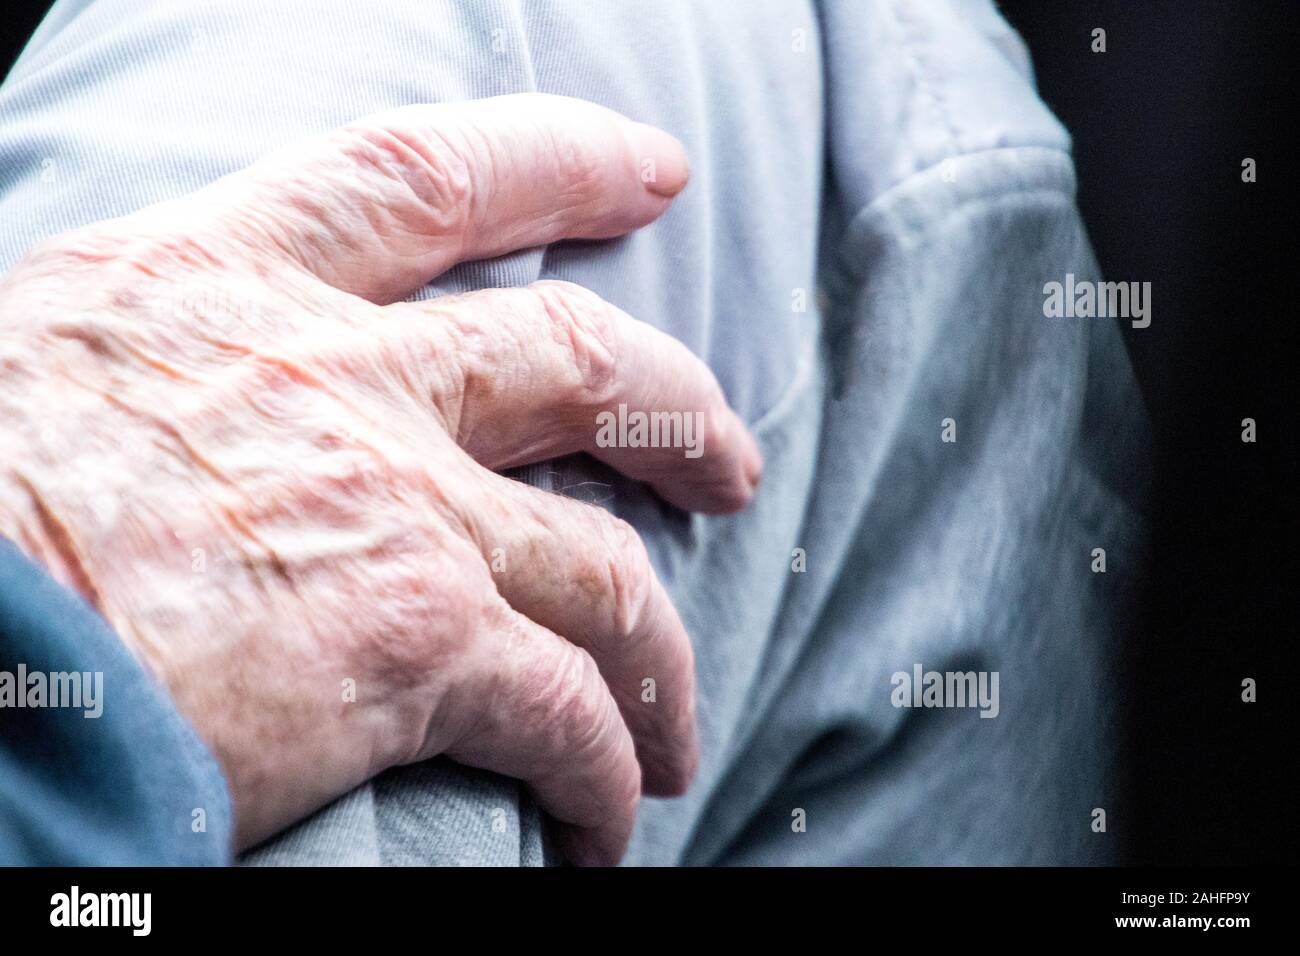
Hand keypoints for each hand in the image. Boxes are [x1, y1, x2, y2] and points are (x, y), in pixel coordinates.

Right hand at [0, 94, 760, 863]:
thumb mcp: (50, 370)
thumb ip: (170, 366)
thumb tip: (201, 407)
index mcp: (224, 289)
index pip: (426, 183)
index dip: (557, 161)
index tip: (651, 170)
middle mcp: (338, 380)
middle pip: (579, 360)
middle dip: (679, 413)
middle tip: (729, 465)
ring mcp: (396, 509)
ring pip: (604, 571)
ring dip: (660, 656)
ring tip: (675, 720)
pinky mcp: (417, 646)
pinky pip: (569, 714)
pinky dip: (607, 769)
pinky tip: (610, 817)